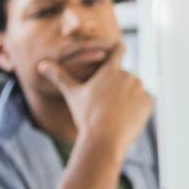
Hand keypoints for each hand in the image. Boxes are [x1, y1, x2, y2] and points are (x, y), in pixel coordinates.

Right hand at [37, 47, 152, 152]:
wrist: (104, 140)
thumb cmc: (86, 116)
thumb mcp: (72, 95)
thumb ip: (59, 77)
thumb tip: (40, 64)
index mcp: (110, 70)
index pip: (119, 50)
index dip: (119, 49)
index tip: (119, 48)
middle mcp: (127, 75)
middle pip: (125, 76)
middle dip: (118, 87)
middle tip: (107, 104)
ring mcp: (139, 89)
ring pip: (134, 89)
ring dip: (128, 96)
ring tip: (115, 112)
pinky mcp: (148, 102)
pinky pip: (144, 101)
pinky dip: (137, 108)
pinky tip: (125, 118)